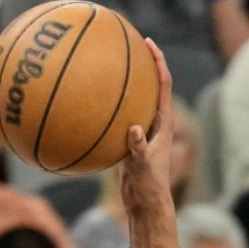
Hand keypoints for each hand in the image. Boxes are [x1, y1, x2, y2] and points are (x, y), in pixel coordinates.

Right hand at [119, 41, 182, 247]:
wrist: (144, 204)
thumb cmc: (149, 186)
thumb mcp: (144, 166)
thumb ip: (140, 148)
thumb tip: (134, 129)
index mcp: (163, 123)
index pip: (164, 85)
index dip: (158, 63)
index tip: (149, 44)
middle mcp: (153, 122)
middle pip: (148, 85)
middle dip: (140, 64)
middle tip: (127, 43)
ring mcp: (140, 130)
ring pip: (131, 100)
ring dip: (122, 84)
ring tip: (105, 65)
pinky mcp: (126, 140)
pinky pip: (115, 118)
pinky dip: (104, 109)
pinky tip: (85, 103)